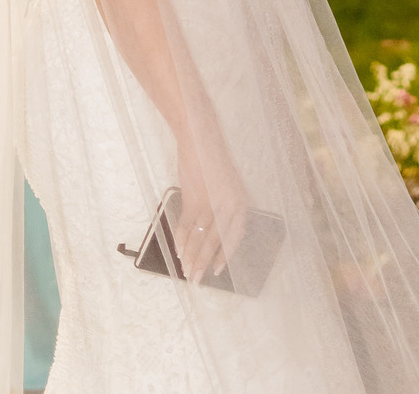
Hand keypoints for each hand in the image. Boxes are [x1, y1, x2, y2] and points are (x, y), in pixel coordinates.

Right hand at [176, 139, 249, 284]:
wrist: (201, 140)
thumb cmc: (214, 163)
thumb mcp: (227, 186)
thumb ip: (224, 208)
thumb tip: (212, 236)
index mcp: (240, 201)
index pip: (234, 236)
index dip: (224, 255)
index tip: (215, 270)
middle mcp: (228, 204)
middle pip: (215, 240)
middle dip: (203, 261)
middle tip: (195, 278)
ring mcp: (210, 201)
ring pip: (199, 236)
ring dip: (190, 255)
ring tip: (185, 269)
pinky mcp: (194, 198)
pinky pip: (186, 226)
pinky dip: (180, 240)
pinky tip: (178, 250)